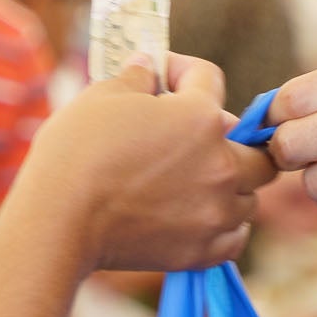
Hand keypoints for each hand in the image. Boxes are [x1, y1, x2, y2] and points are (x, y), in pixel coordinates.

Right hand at [21, 55, 265, 273]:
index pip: (209, 78)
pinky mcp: (204, 250)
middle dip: (231, 140)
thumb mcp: (101, 96)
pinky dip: (225, 228)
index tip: (162, 77)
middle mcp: (221, 164)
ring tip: (198, 185)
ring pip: (249, 197)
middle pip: (257, 151)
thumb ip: (136, 77)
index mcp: (200, 118)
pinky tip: (203, 218)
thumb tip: (149, 66)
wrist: (59, 220)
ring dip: (231, 188)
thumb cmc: (75, 152)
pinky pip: (236, 237)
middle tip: (199, 143)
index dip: (182, 71)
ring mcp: (217, 211)